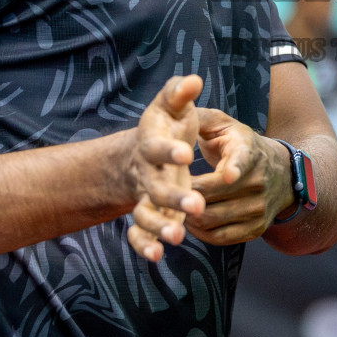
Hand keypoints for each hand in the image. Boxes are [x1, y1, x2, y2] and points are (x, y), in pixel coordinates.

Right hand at [125, 75, 205, 262]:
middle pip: (156, 186)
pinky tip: (157, 256)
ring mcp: (147, 195)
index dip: (169, 150)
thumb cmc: (165, 123)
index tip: (186, 152)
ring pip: (146, 213)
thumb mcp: (172, 104)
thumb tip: (193, 80)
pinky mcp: (151, 212)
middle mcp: (147, 172)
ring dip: (159, 225)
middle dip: (175, 196)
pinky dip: (145, 245)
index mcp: (151, 143)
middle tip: (196, 204)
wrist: (144, 149)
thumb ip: (179, 92)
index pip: (157, 147)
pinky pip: (140, 233)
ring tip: (177, 236)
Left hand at [186, 109, 293, 245]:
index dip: (235, 168)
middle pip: (216, 196)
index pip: (243, 161)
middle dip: (187, 195)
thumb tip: (174, 111)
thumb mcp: (226, 126)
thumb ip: (200, 118)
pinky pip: (221, 238)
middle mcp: (259, 182)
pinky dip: (201, 233)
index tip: (227, 174)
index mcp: (249, 152)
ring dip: (189, 216)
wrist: (282, 173)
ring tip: (176, 206)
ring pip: (214, 219)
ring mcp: (259, 208)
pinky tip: (190, 220)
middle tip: (166, 192)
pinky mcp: (256, 229)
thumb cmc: (241, 145)